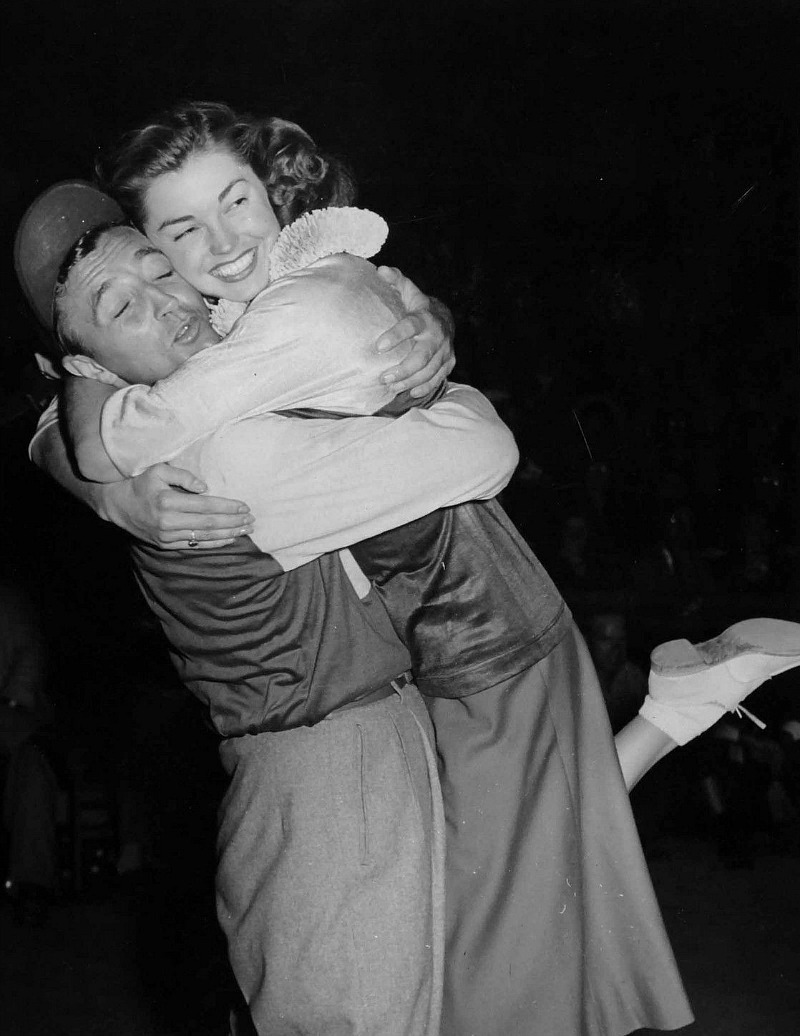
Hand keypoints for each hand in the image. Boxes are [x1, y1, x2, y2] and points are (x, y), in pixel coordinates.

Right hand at [97, 463, 253, 549]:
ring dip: (228, 534)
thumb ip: (183, 476)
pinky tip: (229, 539)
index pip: (206, 505)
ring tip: (246, 530)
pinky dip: (214, 543)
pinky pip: (195, 545)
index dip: (228, 506)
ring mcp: (167, 536)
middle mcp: (169, 521)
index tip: (244, 506)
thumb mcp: (158, 471)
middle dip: (233, 522)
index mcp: (168, 501)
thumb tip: (205, 488)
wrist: (118, 506)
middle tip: (251, 520)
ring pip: (205, 536)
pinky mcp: (167, 545)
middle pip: (209, 523)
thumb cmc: (141, 484)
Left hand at [374, 266, 455, 397]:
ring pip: (429, 371)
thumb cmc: (418, 306)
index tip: (379, 346)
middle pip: (421, 357)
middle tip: (383, 377)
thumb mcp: (408, 291)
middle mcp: (437, 336)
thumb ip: (395, 281)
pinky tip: (410, 393)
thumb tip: (381, 270)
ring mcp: (445, 351)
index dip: (396, 336)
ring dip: (409, 381)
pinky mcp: (449, 363)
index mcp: (425, 317)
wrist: (445, 319)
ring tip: (391, 387)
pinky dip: (424, 387)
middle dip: (402, 369)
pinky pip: (437, 378)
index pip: (410, 326)